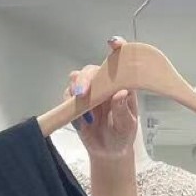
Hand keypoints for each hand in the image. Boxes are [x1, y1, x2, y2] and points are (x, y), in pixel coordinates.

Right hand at [66, 37, 139, 161]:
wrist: (108, 151)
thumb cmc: (122, 135)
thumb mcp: (127, 126)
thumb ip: (122, 110)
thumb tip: (120, 93)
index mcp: (122, 84)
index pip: (120, 61)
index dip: (117, 48)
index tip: (114, 43)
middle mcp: (104, 83)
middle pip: (92, 70)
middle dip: (85, 79)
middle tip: (83, 94)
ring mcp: (89, 91)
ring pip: (77, 79)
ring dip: (77, 89)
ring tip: (83, 109)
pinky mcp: (76, 101)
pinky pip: (68, 95)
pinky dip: (71, 105)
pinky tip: (82, 120)